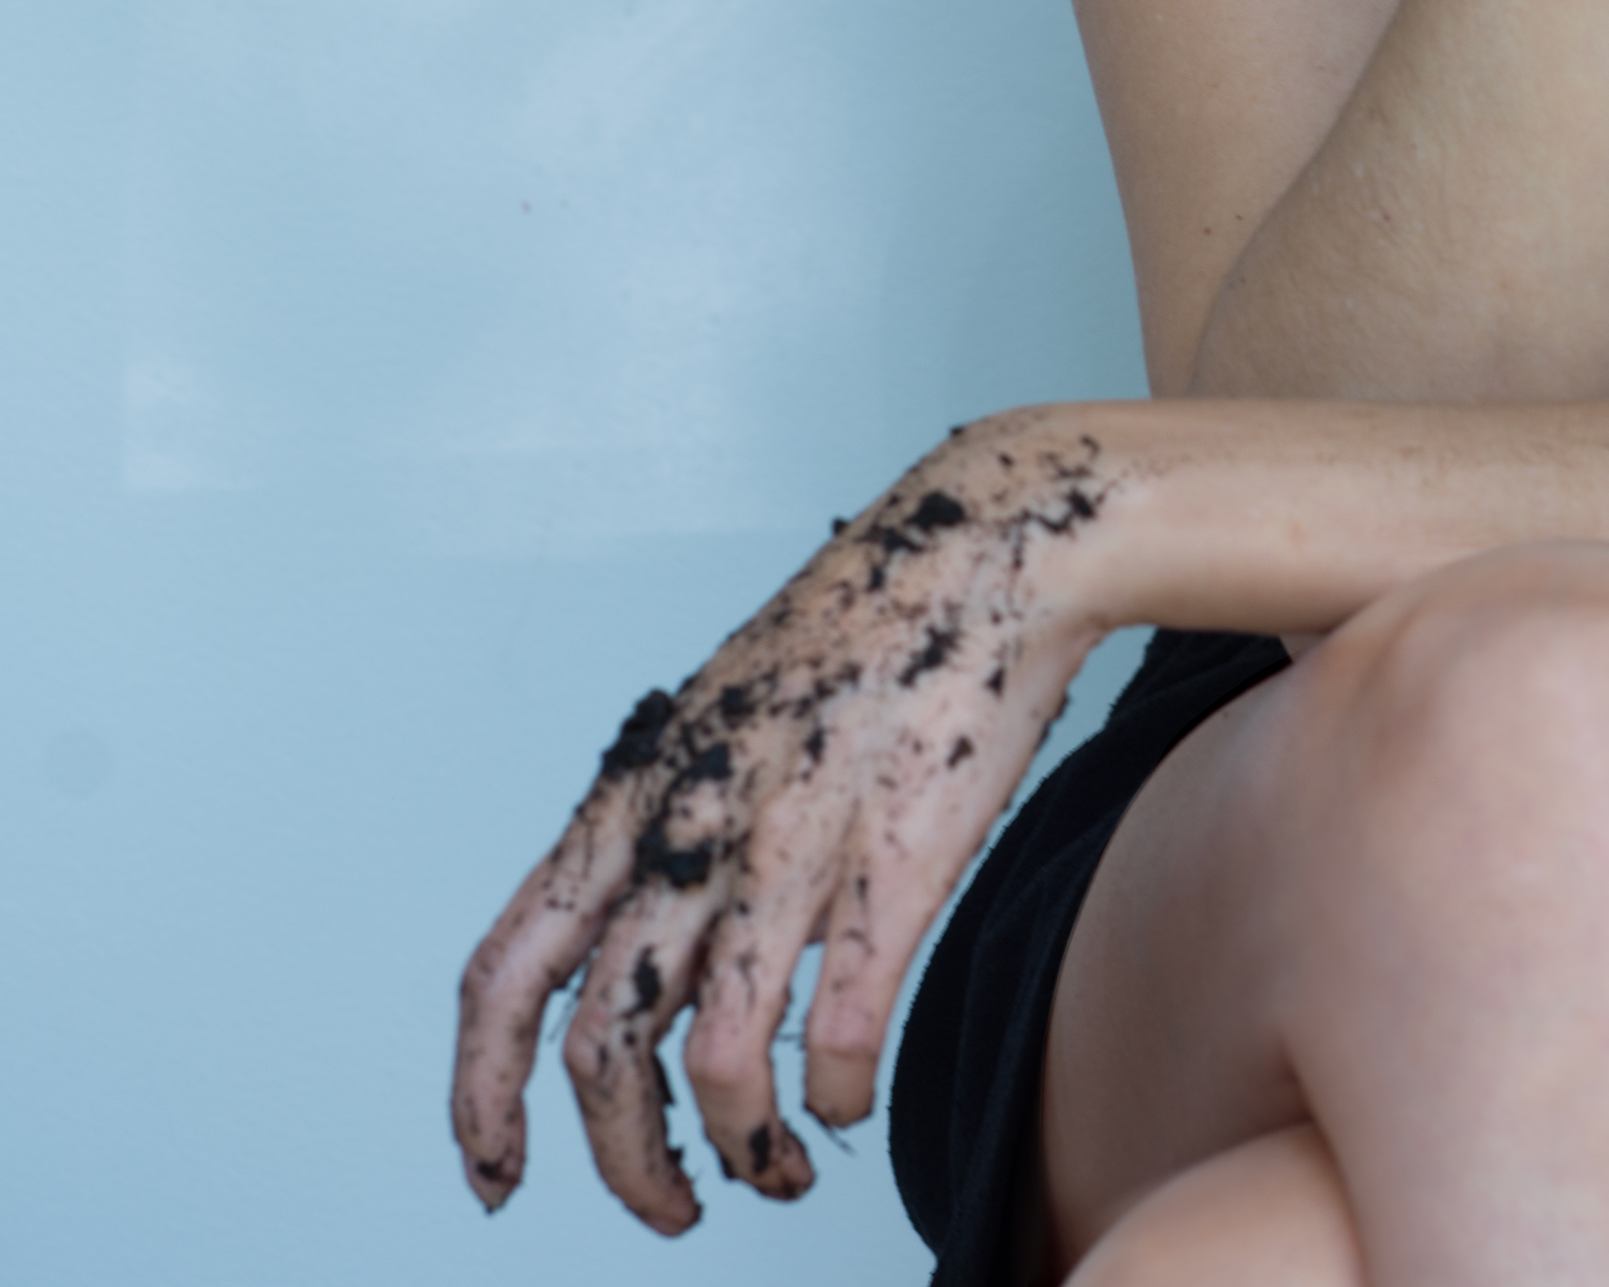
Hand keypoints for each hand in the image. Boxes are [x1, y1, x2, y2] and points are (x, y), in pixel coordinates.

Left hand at [450, 415, 1119, 1230]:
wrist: (994, 534)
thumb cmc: (875, 623)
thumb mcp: (732, 712)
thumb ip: (688, 824)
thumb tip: (682, 950)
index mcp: (643, 788)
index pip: (507, 971)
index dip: (480, 1095)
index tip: (497, 1176)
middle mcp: (694, 820)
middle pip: (598, 1044)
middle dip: (622, 1161)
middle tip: (669, 1208)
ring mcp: (791, 837)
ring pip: (711, 1058)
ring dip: (735, 1153)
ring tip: (776, 1176)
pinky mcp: (894, 853)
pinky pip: (839, 1026)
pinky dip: (834, 1096)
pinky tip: (849, 1103)